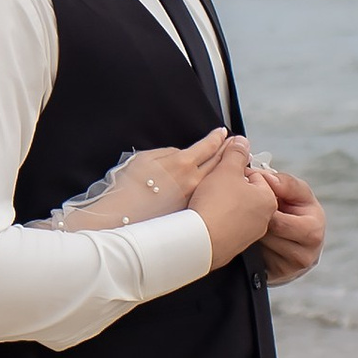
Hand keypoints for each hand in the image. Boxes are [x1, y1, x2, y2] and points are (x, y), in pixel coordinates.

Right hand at [52, 131, 232, 231]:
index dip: (217, 138)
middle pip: (220, 165)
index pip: (208, 147)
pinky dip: (222, 197)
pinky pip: (215, 204)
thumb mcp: (143, 160)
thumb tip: (180, 155)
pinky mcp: (197, 221)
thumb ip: (166, 153)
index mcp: (182, 164)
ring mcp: (198, 203)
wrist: (121, 224)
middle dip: (228, 154)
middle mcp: (194, 184)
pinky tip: (222, 196)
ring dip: (227, 175)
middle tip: (235, 146)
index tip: (223, 133)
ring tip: (231, 169)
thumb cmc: (128, 192)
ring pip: (221, 186)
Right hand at [192, 137, 280, 267]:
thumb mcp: (226, 169)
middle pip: (246, 193)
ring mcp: (250, 235)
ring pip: (236, 210)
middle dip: (230, 188)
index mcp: (268, 199)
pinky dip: (218, 221)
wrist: (200, 241)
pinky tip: (207, 218)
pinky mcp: (234, 246)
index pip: (254, 175)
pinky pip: (227, 227)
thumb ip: (236, 153)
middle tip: (213, 188)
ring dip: (223, 205)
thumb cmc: (215, 205)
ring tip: (209, 203)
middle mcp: (264, 219)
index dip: (235, 171)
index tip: (222, 175)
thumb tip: (242, 141)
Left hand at [255, 162, 325, 284]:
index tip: (252, 195)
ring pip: (258, 246)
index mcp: (313, 230)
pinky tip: (250, 236)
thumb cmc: (297, 212)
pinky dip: (248, 245)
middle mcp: (305, 254)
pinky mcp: (277, 276)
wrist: (297, 241)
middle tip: (246, 209)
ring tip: (248, 221)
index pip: (277, 221)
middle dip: (254, 220)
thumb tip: (267, 179)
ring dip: (249, 232)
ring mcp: (290, 268)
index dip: (262, 206)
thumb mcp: (298, 194)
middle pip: (265, 235)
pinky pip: (254, 259)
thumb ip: (286, 183)